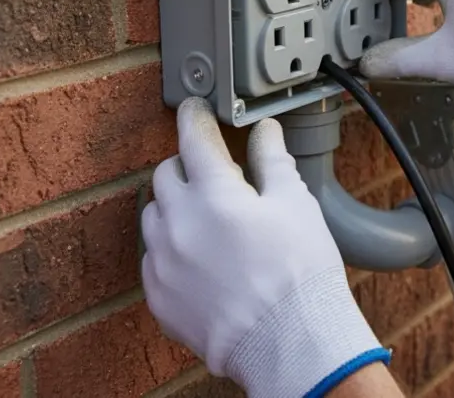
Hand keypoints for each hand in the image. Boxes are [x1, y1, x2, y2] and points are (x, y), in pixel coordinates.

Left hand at [141, 98, 387, 396]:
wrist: (288, 343)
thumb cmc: (300, 274)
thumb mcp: (296, 205)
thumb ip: (274, 163)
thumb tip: (265, 134)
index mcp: (213, 194)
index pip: (193, 138)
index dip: (195, 117)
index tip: (195, 109)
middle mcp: (177, 224)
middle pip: (166, 175)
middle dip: (188, 167)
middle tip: (215, 176)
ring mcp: (162, 262)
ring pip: (154, 216)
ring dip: (175, 208)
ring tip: (209, 221)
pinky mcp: (158, 296)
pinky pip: (153, 259)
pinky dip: (171, 249)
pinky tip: (202, 259)